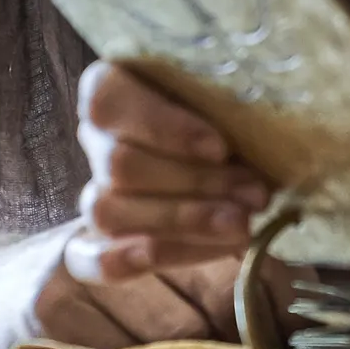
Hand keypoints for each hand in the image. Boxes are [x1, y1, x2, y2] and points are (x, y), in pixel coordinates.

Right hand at [69, 61, 272, 283]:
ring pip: (108, 212)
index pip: (107, 100)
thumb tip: (261, 130)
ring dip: (180, 222)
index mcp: (114, 88)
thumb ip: (232, 105)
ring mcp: (95, 193)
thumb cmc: (239, 128)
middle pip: (119, 164)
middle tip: (254, 195)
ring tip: (241, 226)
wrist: (243, 177)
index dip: (162, 127)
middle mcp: (98, 140)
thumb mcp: (236, 105)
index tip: (219, 148)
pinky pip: (88, 260)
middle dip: (195, 183)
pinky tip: (161, 257)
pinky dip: (122, 261)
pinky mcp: (97, 245)